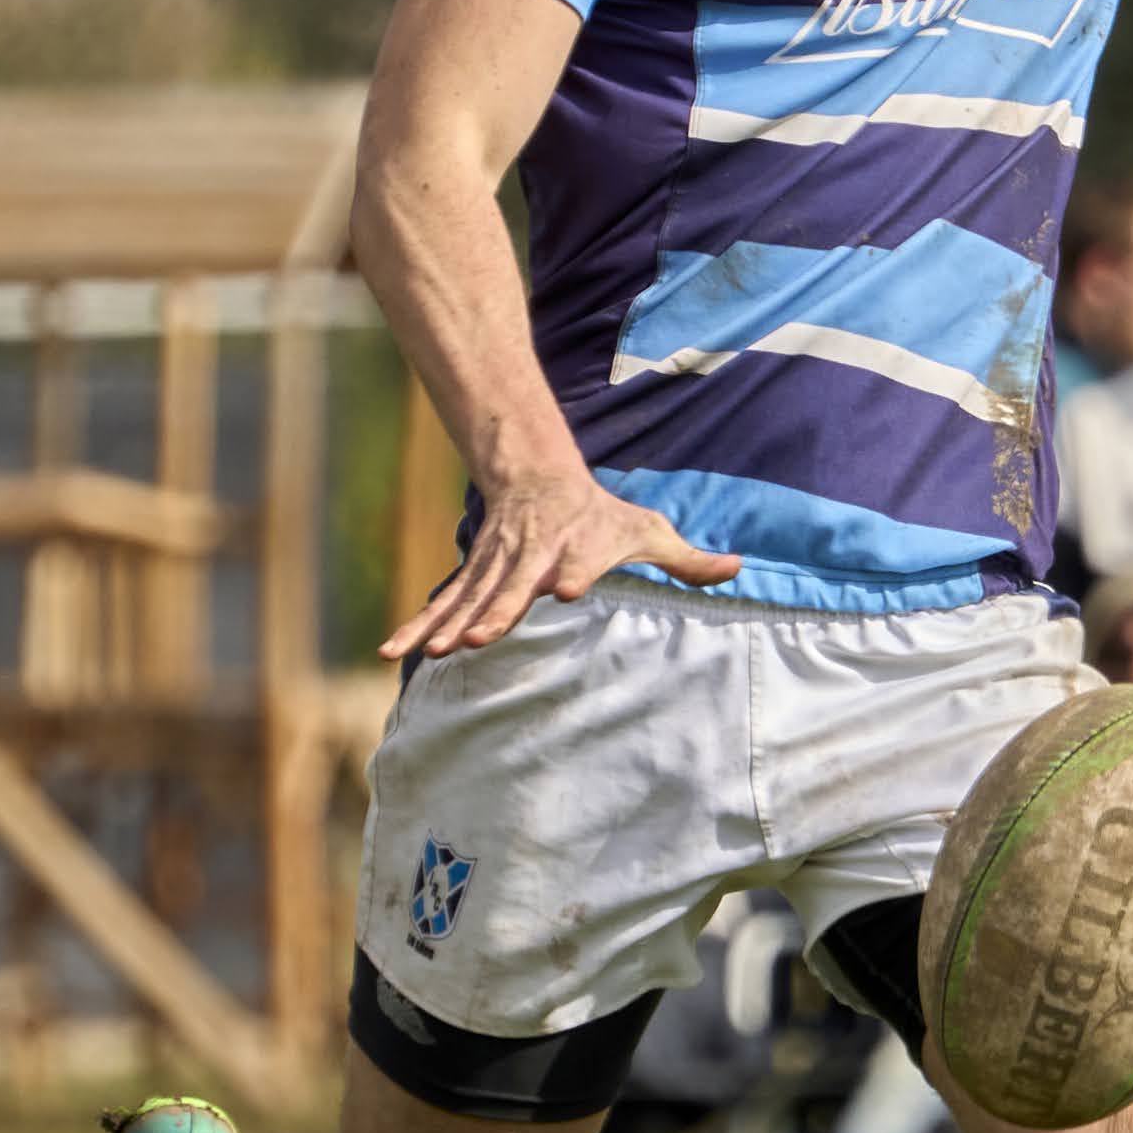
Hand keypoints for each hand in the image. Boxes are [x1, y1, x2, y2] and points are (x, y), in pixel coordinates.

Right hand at [384, 469, 743, 660]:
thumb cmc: (601, 515)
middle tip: (482, 637)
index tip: (568, 588)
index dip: (574, 570)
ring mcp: (495, 567)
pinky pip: (442, 604)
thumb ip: (688, 560)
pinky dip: (418, 626)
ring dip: (447, 625)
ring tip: (433, 653)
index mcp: (576, 544)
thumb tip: (739, 570)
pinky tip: (393, 651)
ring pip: (468, 597)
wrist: (538, 478)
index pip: (577, 558)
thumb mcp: (649, 530)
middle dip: (498, 608)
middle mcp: (531, 555)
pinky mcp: (473, 577)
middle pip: (513, 583)